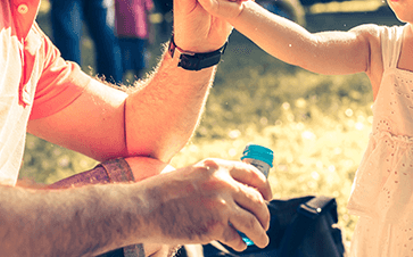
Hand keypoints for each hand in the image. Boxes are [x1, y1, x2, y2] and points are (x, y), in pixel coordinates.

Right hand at [143, 158, 271, 249]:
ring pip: (253, 221)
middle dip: (264, 214)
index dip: (265, 187)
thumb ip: (214, 179)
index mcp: (217, 167)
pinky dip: (241, 243)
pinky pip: (237, 237)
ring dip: (260, 233)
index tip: (269, 196)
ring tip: (261, 240)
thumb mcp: (193, 174)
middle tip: (265, 223)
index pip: (252, 174)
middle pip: (256, 200)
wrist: (144, 208)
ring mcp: (221, 205)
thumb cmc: (163, 193)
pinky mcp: (215, 226)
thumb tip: (235, 192)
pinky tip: (240, 245)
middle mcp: (223, 183)